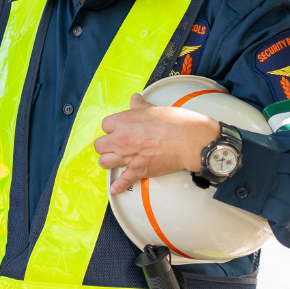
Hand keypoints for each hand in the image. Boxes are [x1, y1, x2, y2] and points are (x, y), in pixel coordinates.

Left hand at [94, 94, 219, 194]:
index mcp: (124, 121)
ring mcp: (128, 156)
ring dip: (108, 161)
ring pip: (105, 162)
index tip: (116, 130)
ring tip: (113, 160)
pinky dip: (118, 186)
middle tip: (113, 145)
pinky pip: (123, 181)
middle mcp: (121, 139)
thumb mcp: (154, 109)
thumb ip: (140, 106)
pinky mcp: (139, 171)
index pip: (105, 125)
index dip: (111, 128)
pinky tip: (115, 188)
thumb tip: (135, 100)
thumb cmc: (175, 124)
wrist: (190, 141)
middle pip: (100, 145)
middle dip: (106, 145)